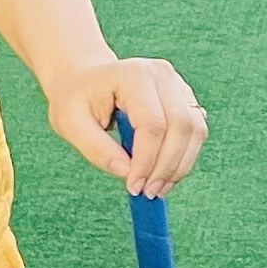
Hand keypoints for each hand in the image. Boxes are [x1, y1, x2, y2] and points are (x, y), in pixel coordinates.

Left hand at [49, 58, 208, 196]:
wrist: (82, 80)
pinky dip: (184, 157)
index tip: (134, 187)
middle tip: (149, 193)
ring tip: (158, 187)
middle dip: (168, 166)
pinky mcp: (183, 97)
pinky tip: (164, 173)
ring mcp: (176, 84)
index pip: (153, 124)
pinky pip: (195, 131)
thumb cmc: (75, 100)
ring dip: (180, 165)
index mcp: (133, 75)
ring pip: (195, 130)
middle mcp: (162, 75)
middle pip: (182, 126)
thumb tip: (127, 173)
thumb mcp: (71, 125)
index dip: (147, 161)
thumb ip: (97, 150)